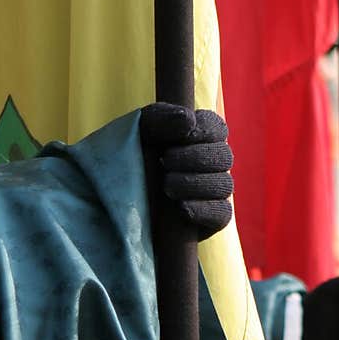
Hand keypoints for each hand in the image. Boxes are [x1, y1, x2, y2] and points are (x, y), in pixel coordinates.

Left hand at [139, 102, 233, 240]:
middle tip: (165, 161)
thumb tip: (189, 119)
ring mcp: (213, 194)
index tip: (183, 135)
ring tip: (166, 186)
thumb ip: (161, 118)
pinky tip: (182, 208)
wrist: (113, 206)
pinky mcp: (211, 221)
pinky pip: (222, 213)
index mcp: (199, 138)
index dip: (205, 130)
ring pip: (225, 184)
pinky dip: (204, 209)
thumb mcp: (138, 132)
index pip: (218, 128)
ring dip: (196, 183)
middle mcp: (210, 165)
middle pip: (224, 157)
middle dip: (196, 157)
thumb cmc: (128, 161)